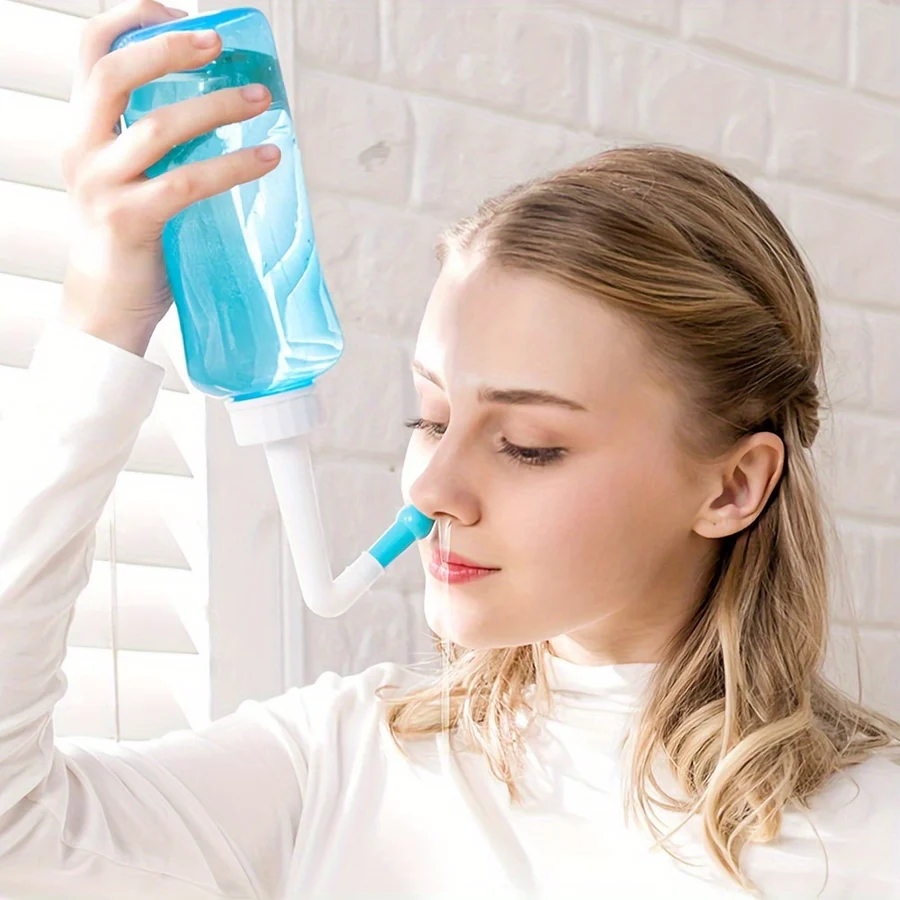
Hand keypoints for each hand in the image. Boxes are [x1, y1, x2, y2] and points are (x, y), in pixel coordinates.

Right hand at [59, 0, 280, 356]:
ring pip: (158, 127)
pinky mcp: (130, 222)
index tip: (182, 14)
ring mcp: (102, 186)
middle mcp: (81, 149)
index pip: (91, 51)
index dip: (132, 19)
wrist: (105, 309)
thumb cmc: (130, 242)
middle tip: (220, 42)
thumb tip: (220, 108)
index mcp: (82, 130)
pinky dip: (233, 166)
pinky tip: (268, 160)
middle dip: (169, 48)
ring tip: (262, 99)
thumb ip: (153, 143)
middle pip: (113, 73)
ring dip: (216, 107)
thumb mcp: (128, 178)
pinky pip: (187, 182)